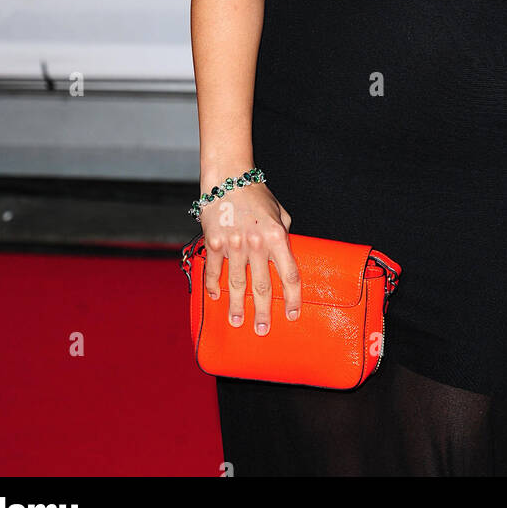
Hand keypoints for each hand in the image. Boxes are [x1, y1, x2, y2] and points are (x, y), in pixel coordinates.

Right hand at [200, 182, 300, 334]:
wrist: (229, 177)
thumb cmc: (257, 194)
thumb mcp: (280, 213)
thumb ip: (284, 236)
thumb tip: (284, 258)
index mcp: (278, 237)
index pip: (289, 274)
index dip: (292, 298)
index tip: (292, 314)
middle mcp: (257, 244)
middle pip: (262, 286)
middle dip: (263, 312)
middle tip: (262, 330)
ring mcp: (234, 245)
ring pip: (236, 284)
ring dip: (236, 306)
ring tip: (237, 322)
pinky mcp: (214, 242)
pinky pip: (214, 270)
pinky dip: (214, 285)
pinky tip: (215, 297)